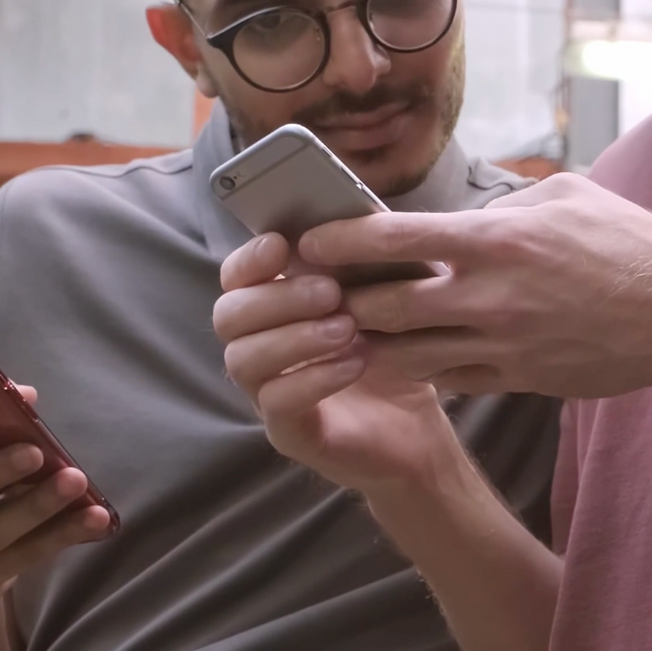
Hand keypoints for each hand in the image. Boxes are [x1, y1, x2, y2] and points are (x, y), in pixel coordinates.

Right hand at [213, 233, 461, 493]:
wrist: (422, 429)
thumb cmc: (398, 355)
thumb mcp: (389, 299)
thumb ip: (363, 262)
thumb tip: (353, 216)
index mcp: (274, 310)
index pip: (235, 279)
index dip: (249, 259)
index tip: (281, 244)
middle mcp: (259, 350)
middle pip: (229, 316)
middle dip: (277, 297)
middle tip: (331, 293)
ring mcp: (267, 394)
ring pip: (243, 360)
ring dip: (295, 337)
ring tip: (347, 329)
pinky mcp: (288, 434)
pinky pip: (276, 403)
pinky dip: (314, 378)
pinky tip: (354, 364)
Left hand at [297, 173, 651, 396]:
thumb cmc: (629, 244)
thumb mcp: (566, 196)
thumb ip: (505, 203)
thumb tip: (466, 212)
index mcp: (496, 241)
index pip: (392, 239)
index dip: (339, 240)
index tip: (310, 240)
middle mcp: (489, 297)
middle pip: (383, 308)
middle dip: (345, 302)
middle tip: (325, 294)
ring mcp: (502, 345)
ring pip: (405, 355)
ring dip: (373, 344)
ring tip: (353, 330)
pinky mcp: (517, 379)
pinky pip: (448, 380)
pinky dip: (421, 368)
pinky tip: (409, 355)